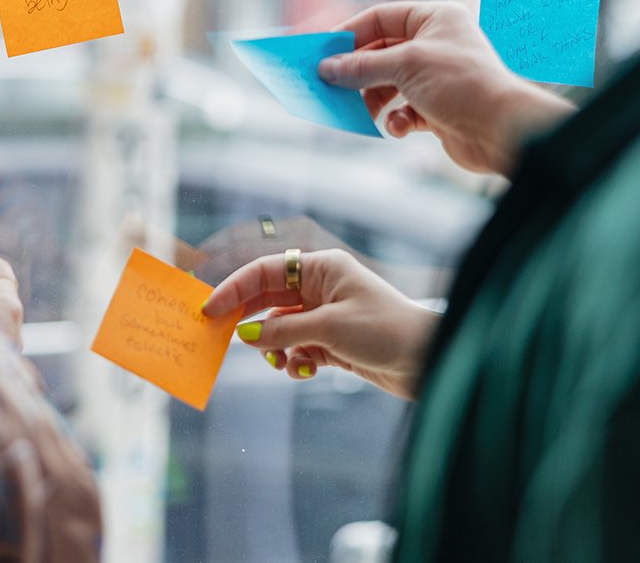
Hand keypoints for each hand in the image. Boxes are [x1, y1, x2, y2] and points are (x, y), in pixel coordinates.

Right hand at [202, 249, 438, 400]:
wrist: (429, 360)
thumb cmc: (384, 331)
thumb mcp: (327, 329)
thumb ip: (281, 330)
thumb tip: (245, 336)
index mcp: (321, 268)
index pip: (265, 271)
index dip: (234, 289)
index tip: (210, 310)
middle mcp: (320, 287)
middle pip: (269, 299)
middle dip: (250, 321)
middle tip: (225, 339)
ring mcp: (326, 315)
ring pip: (281, 329)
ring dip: (275, 348)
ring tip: (281, 362)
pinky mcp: (334, 342)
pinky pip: (299, 348)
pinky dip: (295, 361)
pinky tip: (306, 370)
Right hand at [317, 1, 574, 175]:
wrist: (502, 131)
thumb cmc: (461, 84)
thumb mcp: (404, 66)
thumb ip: (361, 66)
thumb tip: (326, 68)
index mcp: (434, 18)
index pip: (380, 18)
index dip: (349, 34)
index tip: (321, 52)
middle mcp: (435, 43)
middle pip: (380, 52)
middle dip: (358, 71)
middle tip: (330, 85)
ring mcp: (436, 76)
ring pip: (388, 83)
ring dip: (373, 99)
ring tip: (362, 111)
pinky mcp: (436, 107)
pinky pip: (403, 109)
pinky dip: (396, 119)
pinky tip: (399, 127)